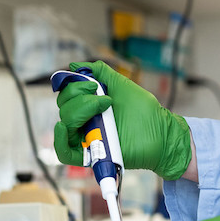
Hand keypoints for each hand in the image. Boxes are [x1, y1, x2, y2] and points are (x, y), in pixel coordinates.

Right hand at [53, 60, 190, 179]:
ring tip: (103, 108)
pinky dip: (59, 141)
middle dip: (80, 97)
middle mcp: (86, 121)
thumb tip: (75, 65)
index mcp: (90, 105)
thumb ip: (100, 73)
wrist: (160, 131)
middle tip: (105, 98)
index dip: (74, 86)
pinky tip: (64, 127)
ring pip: (65, 124)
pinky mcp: (90, 155)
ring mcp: (88, 137)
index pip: (67, 95)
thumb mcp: (121, 84)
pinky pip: (65, 153)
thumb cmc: (144, 109)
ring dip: (79, 111)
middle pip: (64, 108)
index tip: (92, 85)